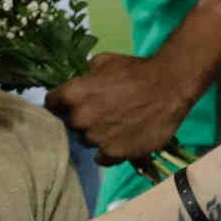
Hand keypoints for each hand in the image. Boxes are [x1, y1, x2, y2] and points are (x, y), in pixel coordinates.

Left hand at [49, 51, 195, 165]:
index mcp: (74, 94)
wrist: (169, 87)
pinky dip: (109, 151)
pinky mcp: (114, 154)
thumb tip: (81, 85)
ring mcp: (97, 138)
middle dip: (82, 119)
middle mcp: (80, 118)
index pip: (51, 104)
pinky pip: (102, 158)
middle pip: (70, 125)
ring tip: (116, 127)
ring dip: (97, 135)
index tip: (68, 105)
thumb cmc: (136, 70)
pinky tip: (121, 141)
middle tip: (101, 114)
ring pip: (87, 141)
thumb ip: (86, 77)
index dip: (60, 104)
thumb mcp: (105, 62)